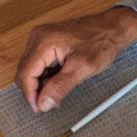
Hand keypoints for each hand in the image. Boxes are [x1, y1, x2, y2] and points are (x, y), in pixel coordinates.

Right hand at [15, 6, 136, 111]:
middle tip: (50, 102)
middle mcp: (38, 37)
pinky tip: (58, 79)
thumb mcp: (82, 69)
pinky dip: (45, 76)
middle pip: (24, 72)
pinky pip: (37, 64)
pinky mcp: (45, 42)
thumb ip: (60, 87)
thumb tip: (43, 103)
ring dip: (41, 83)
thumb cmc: (101, 43)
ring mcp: (40, 39)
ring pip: (30, 70)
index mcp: (44, 42)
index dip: (30, 94)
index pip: (25, 73)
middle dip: (35, 90)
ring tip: (58, 89)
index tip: (39, 108)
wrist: (112, 29)